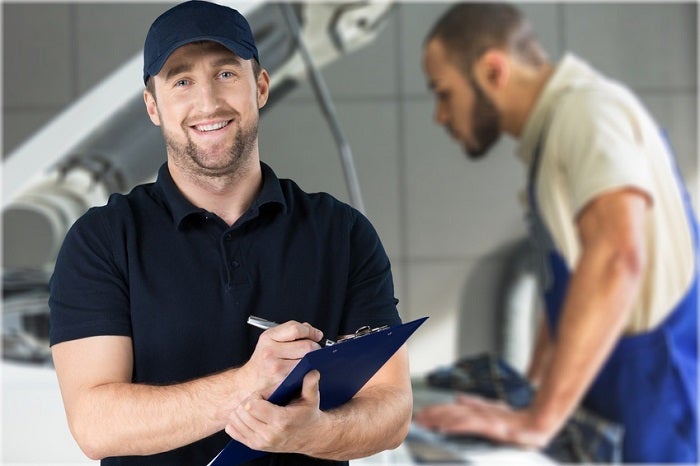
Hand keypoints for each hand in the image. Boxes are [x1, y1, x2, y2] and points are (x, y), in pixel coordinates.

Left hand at [225, 370, 322, 453]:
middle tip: (258, 400)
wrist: (309, 436)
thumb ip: (310, 384)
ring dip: (241, 411)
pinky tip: (248, 416)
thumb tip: (312, 371)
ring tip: (254, 407)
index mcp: (281, 421)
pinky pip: (233, 430)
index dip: (255, 396)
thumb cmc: (308, 414)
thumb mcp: (312, 399)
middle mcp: (269, 434)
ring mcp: (261, 442)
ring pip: (235, 421)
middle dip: (247, 402)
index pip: (252, 405)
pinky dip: (236, 421)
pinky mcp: (254, 446)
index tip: (263, 395)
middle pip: (242, 412)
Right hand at [240, 321, 322, 397]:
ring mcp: (277, 368)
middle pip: (306, 345)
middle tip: (314, 349)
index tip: (316, 335)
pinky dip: (308, 370)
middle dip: (315, 347)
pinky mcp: (283, 381)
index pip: (295, 329)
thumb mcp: (271, 340)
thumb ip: (291, 332)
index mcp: (268, 338)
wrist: (249, 383)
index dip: (310, 331)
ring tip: (308, 359)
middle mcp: (270, 352)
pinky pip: (305, 372)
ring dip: (313, 359)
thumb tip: (313, 332)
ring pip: (307, 360)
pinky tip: (305, 369)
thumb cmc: (263, 361)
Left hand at [414, 394, 553, 448]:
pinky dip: (456, 427)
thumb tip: (457, 397)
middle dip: (433, 415)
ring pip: (457, 417)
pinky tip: (444, 429)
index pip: (452, 408)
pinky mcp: (492, 427)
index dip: (436, 410)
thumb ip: (475, 403)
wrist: (539, 424)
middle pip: (451, 411)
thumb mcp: (494, 409)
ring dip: (439, 420)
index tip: (421, 414)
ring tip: (425, 423)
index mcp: (478, 408)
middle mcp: (480, 411)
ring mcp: (486, 418)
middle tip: (416, 419)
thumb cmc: (517, 420)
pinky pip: (471, 426)